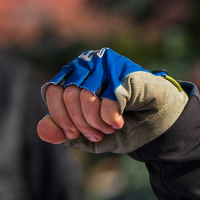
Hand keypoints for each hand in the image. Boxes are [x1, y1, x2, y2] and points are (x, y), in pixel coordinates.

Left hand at [38, 48, 186, 153]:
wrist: (157, 125)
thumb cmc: (122, 126)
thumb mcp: (87, 134)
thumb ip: (64, 131)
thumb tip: (42, 130)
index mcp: (73, 76)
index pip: (52, 92)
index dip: (60, 117)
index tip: (73, 135)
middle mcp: (87, 64)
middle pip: (68, 95)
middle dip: (80, 123)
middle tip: (96, 135)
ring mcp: (106, 64)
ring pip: (84, 95)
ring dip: (95, 122)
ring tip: (109, 129)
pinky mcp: (125, 71)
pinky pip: (106, 98)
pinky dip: (108, 117)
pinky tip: (118, 122)